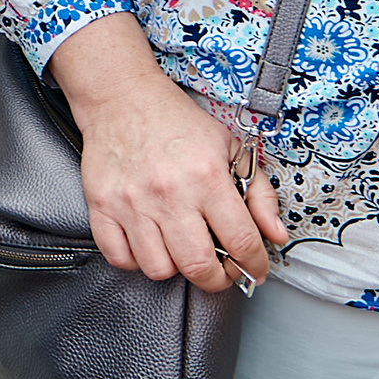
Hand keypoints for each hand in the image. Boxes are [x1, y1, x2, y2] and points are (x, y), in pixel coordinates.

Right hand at [48, 14, 285, 292]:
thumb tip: (276, 235)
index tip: (254, 269)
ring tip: (181, 250)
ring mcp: (133, 203)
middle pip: (199, 267)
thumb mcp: (230, 148)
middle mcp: (170, 194)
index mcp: (207, 178)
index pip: (241, 242)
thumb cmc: (176, 122)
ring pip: (158, 269)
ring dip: (175, 268)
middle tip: (221, 270)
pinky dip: (136, 260)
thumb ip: (260, 194)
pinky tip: (148, 243)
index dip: (255, 265)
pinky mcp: (102, 206)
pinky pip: (120, 258)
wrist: (122, 98)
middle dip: (218, 279)